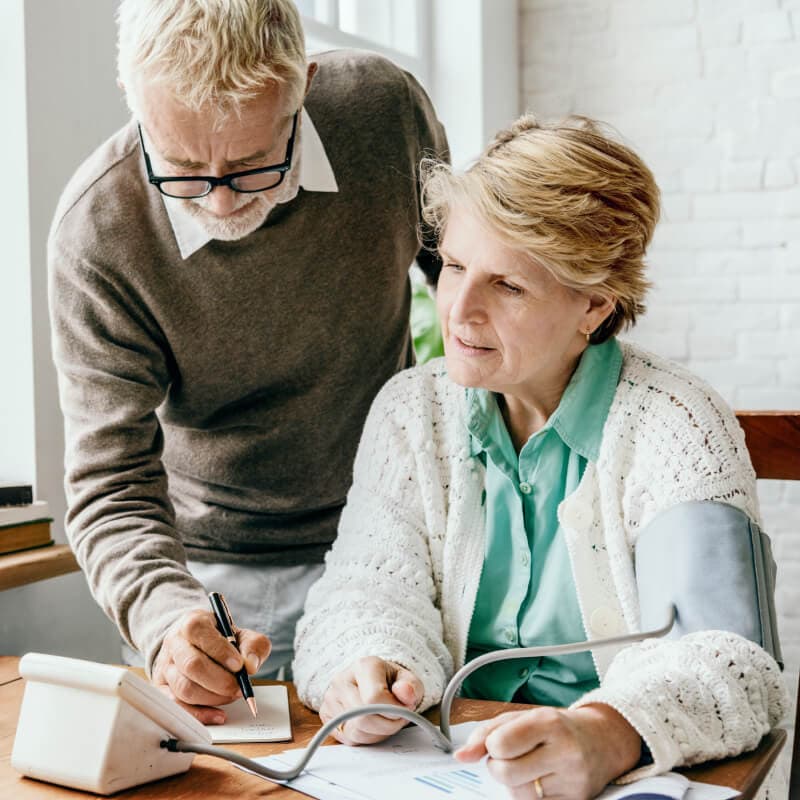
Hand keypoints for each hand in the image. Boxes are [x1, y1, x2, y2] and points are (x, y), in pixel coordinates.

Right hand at [152, 609, 270, 723]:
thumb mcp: (241, 635)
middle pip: (192, 665)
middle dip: (220, 680)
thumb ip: (253, 646)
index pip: (200, 634)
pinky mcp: (162, 689)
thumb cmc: (220, 640)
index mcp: (192, 623)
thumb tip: (251, 665)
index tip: (239, 665)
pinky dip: (200, 715)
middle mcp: (175, 643)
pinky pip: (177, 707)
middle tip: (239, 687)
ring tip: (232, 695)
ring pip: (184, 688)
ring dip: (212, 698)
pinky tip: (218, 715)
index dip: (221, 652)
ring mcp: (165, 667)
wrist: (195, 645)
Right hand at [320, 657, 423, 744]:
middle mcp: (342, 680)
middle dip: (387, 724)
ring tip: (385, 719)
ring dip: (378, 733)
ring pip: (356, 731)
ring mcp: (331, 698)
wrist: (375, 682)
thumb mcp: (409, 680)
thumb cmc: (392, 682)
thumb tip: (405, 693)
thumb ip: (411, 687)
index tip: (403, 709)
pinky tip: (372, 725)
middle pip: (364, 718)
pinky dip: (365, 738)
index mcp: (363, 666)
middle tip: (397, 718)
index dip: (393, 711)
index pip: (374, 698)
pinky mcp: (326, 714)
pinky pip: (348, 738)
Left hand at [454, 703, 641, 799]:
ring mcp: (573, 781)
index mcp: (549, 722)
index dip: (493, 746)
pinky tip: (542, 781)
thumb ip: (486, 732)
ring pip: (518, 794)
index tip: (501, 742)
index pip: (500, 743)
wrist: (603, 740)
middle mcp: (565, 751)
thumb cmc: (557, 726)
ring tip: (530, 767)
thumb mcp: (523, 717)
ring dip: (514, 783)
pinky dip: (529, 796)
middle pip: (506, 773)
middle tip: (511, 757)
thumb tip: (461, 756)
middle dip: (499, 767)